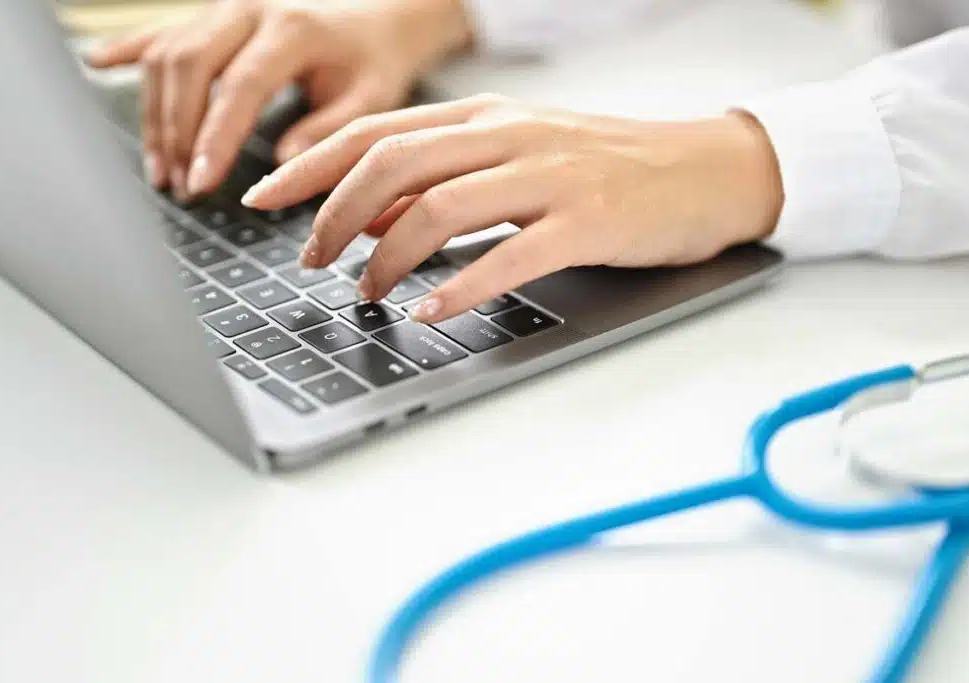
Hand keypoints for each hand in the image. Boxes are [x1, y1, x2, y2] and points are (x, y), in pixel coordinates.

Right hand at [87, 0, 472, 200]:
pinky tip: (98, 62)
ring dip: (156, 114)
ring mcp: (225, 9)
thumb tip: (282, 166)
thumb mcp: (370, 101)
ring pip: (169, 53)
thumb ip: (329, 131)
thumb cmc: (374, 62)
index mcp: (293, 30)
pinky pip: (162, 30)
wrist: (379, 17)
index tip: (202, 181)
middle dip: (176, 130)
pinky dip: (129, 49)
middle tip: (178, 185)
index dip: (216, 136)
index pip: (242, 85)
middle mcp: (249, 9)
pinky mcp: (212, 15)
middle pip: (190, 64)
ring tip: (161, 170)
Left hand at [239, 94, 783, 322]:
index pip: (376, 131)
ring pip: (439, 207)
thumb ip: (446, 178)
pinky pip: (508, 255)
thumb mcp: (517, 157)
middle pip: (392, 163)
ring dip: (387, 256)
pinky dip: (459, 287)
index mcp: (486, 117)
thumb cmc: (606, 167)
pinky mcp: (585, 221)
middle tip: (309, 260)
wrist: (704, 168)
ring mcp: (548, 176)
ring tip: (365, 293)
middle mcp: (509, 136)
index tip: (264, 199)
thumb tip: (372, 213)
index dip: (310, 166)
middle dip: (333, 214)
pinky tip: (429, 311)